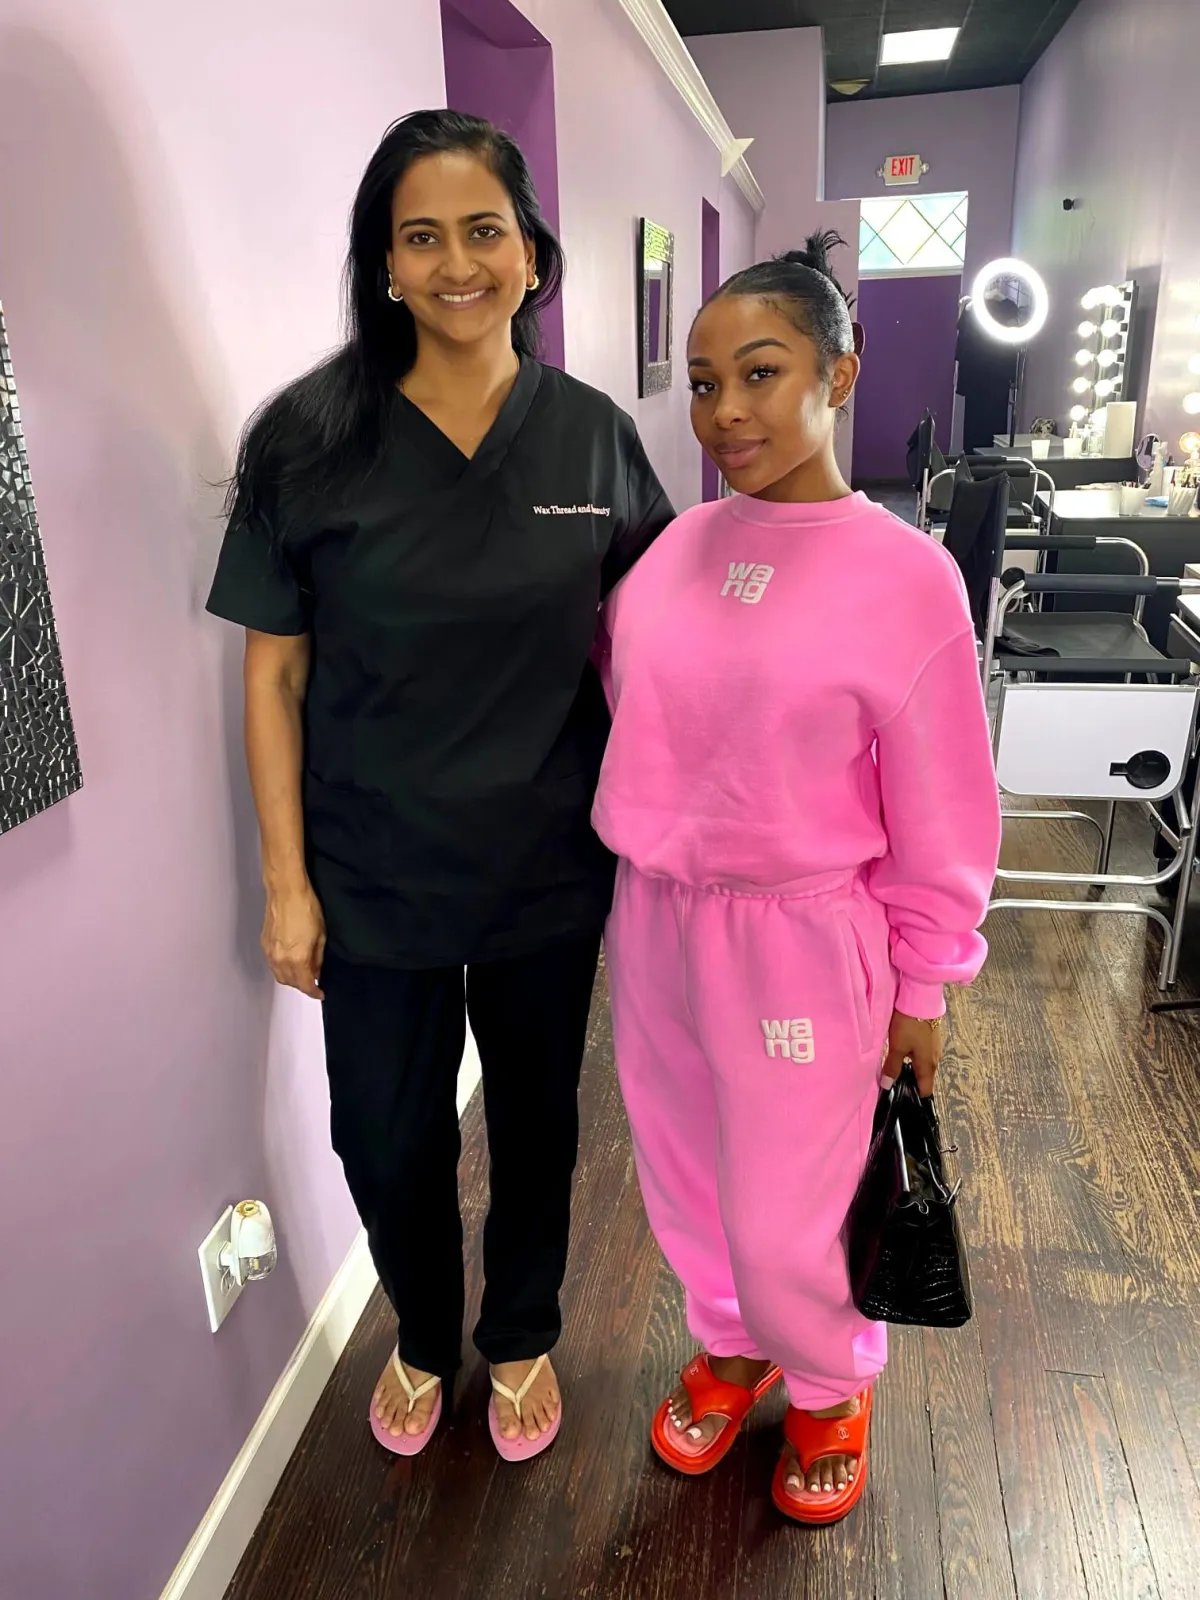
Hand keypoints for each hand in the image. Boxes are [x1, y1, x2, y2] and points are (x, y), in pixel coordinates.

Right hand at [261, 882, 325, 998]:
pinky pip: (272, 964)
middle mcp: (281, 959)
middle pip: (290, 983)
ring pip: (279, 975)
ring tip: (302, 972)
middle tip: (313, 981)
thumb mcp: (321, 935)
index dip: (314, 992)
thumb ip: (318, 958)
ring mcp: (270, 952)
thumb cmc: (306, 907)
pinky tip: (290, 962)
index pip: (305, 985)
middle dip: (302, 985)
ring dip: (290, 978)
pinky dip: (281, 968)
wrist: (286, 890)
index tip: (320, 993)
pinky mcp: (264, 943)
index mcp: (297, 958)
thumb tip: (317, 970)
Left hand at [882, 1009, 944, 1097]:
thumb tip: (887, 1086)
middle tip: (895, 1088)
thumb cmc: (909, 1025)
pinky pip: (923, 1055)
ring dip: (912, 1070)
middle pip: (924, 1078)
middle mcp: (934, 1059)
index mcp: (927, 1065)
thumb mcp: (897, 1046)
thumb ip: (892, 1067)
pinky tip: (903, 1055)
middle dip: (911, 1084)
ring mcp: (934, 1047)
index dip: (914, 1097)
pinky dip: (914, 1059)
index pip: (925, 1090)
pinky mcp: (931, 1037)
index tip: (901, 1100)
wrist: (921, 998)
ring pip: (923, 1066)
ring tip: (896, 1073)